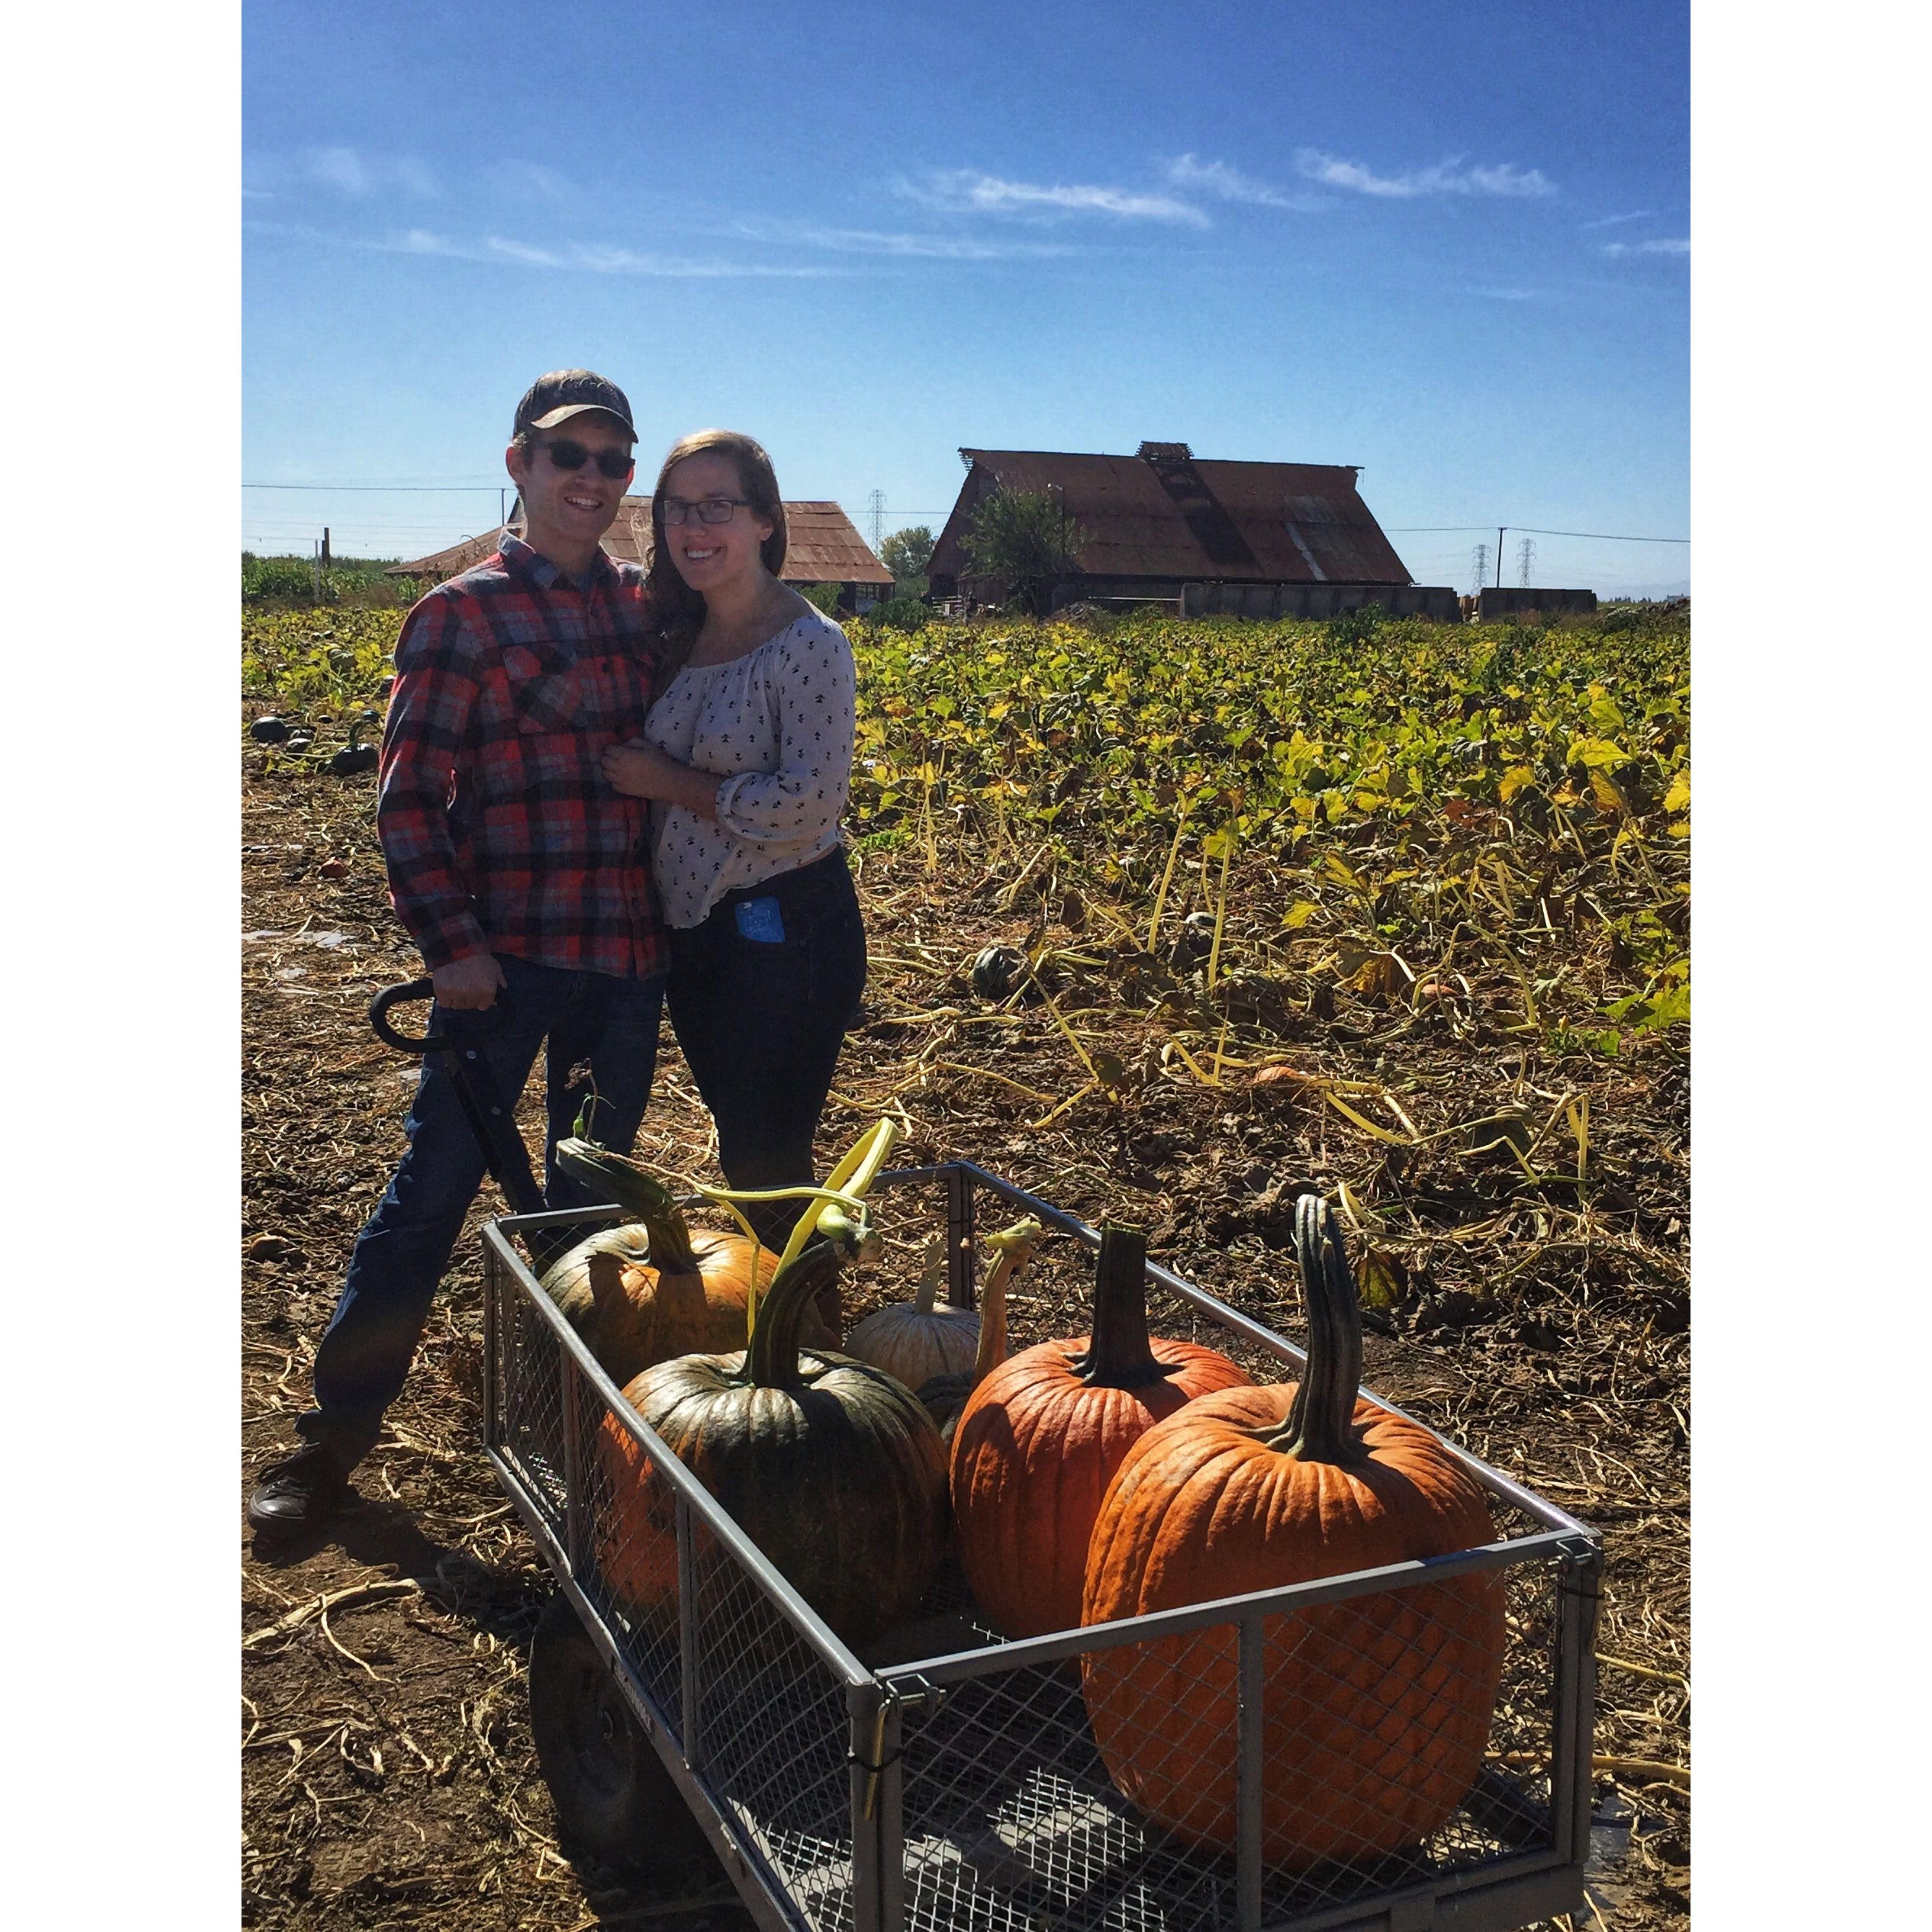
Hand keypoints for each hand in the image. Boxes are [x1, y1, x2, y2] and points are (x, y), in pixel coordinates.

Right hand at [433, 953, 506, 1009]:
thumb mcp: (495, 967)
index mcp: (488, 991)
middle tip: (466, 985)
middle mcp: (473, 995)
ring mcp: (457, 994)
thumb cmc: (478, 957)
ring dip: (457, 998)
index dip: (480, 999)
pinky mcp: (443, 991)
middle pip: (470, 1006)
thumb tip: (501, 992)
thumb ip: (499, 981)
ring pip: (457, 1005)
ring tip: (457, 985)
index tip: (477, 991)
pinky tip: (448, 988)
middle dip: (469, 998)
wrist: (458, 946)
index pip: (484, 1006)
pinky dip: (445, 998)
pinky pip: (445, 1003)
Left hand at [603, 738, 717, 814]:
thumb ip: (634, 742)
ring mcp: (620, 780)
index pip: (609, 749)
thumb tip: (625, 745)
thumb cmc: (659, 761)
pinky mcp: (624, 790)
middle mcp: (618, 768)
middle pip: (604, 761)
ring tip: (617, 768)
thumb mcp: (648, 745)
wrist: (667, 781)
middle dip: (608, 758)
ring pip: (605, 774)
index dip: (612, 748)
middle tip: (616, 758)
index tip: (618, 749)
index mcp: (624, 755)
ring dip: (609, 769)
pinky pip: (613, 785)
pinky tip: (622, 779)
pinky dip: (615, 781)